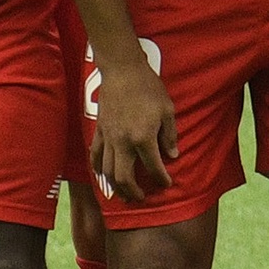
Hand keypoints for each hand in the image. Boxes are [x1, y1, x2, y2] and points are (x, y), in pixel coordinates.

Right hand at [91, 55, 176, 201]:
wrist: (122, 70)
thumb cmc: (149, 87)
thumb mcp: (167, 110)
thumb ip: (169, 136)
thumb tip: (172, 156)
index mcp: (143, 137)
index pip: (153, 166)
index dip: (161, 179)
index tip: (167, 183)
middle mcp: (123, 142)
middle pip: (124, 178)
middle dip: (134, 192)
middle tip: (141, 198)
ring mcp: (108, 138)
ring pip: (107, 172)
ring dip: (115, 187)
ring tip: (124, 194)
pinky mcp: (99, 131)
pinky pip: (95, 156)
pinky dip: (98, 170)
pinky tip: (103, 175)